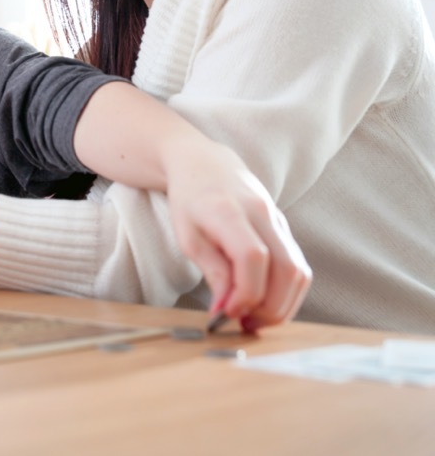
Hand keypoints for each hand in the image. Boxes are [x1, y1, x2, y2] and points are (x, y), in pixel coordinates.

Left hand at [165, 148, 311, 329]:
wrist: (205, 164)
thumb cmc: (191, 200)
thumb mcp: (188, 237)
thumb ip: (212, 271)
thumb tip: (225, 311)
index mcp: (229, 211)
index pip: (253, 257)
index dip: (246, 292)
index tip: (229, 313)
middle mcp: (262, 213)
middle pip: (286, 269)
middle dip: (269, 308)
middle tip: (244, 324)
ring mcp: (279, 220)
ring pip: (299, 272)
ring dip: (282, 305)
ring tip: (254, 320)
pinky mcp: (286, 230)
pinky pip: (297, 267)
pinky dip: (286, 293)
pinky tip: (264, 304)